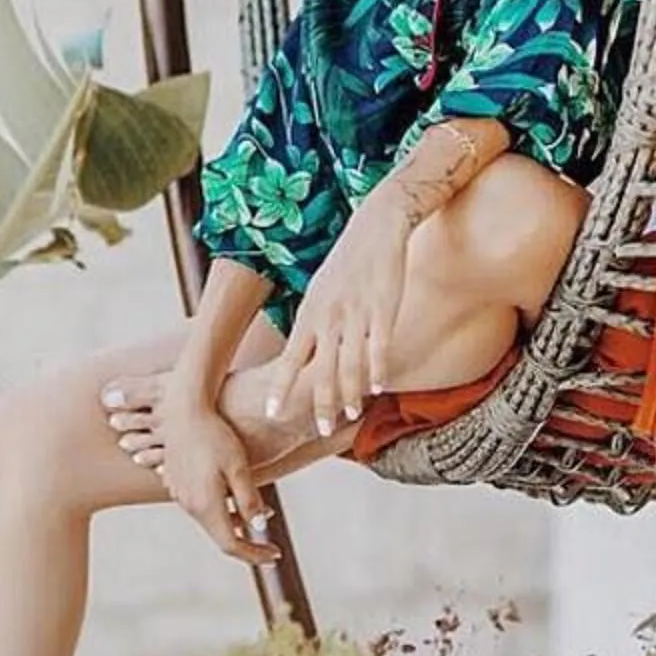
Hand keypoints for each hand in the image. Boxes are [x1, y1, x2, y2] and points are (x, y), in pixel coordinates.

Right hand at [159, 381, 278, 568]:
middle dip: (248, 542)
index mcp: (205, 504)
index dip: (255, 555)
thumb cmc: (214, 435)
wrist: (183, 409)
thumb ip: (249, 500)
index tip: (275, 556)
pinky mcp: (177, 483)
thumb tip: (259, 526)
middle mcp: (189, 504)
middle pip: (220, 535)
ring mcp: (180, 494)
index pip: (232, 545)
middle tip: (271, 546)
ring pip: (211, 520)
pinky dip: (222, 508)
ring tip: (264, 513)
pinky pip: (202, 504)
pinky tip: (237, 494)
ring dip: (236, 523)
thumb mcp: (239, 466)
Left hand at [267, 192, 408, 437]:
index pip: (290, 358)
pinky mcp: (383, 309)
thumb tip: (304, 357)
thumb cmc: (347, 263)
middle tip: (320, 429)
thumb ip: (314, 325)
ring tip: (351, 416)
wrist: (376, 226)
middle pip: (322, 370)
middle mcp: (329, 317)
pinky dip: (378, 370)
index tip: (272, 412)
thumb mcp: (320, 292)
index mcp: (310, 313)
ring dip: (351, 394)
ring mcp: (356, 314)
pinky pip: (379, 347)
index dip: (281, 387)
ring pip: (350, 364)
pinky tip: (378, 388)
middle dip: (321, 403)